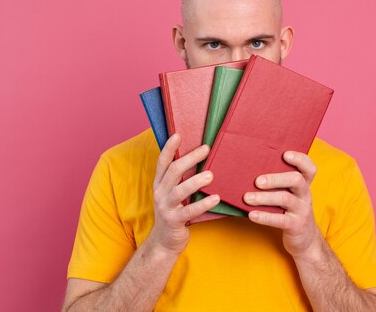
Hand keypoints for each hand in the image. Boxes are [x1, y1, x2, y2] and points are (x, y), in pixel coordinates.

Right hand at [148, 133, 220, 255]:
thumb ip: (180, 180)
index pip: (162, 162)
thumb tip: (199, 159)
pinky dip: (203, 204)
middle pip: (173, 171)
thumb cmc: (174, 213)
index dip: (168, 148)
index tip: (178, 134)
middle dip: (190, 158)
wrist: (164, 242)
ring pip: (180, 190)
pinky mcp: (174, 221)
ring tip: (211, 175)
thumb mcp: (172, 194)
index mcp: (159, 184)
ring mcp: (166, 207)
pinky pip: (189, 211)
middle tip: (206, 149)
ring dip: (196, 181)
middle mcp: (160, 193)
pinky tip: (216, 198)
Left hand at [244, 151, 322, 257]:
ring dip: (264, 197)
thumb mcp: (290, 194)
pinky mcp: (296, 225)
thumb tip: (250, 168)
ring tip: (247, 198)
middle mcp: (305, 195)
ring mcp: (302, 210)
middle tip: (257, 181)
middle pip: (296, 180)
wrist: (305, 239)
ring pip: (285, 199)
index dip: (300, 159)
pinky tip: (251, 215)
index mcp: (304, 184)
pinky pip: (280, 220)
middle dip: (275, 178)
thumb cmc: (290, 210)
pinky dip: (264, 217)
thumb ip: (279, 182)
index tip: (285, 154)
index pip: (309, 168)